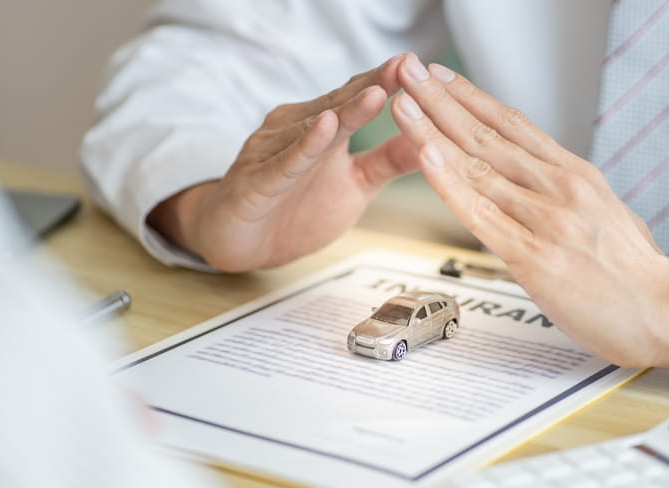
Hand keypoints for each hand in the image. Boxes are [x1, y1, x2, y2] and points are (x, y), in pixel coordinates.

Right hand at [148, 55, 418, 271]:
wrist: (237, 241)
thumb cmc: (294, 208)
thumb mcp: (354, 187)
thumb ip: (387, 162)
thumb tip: (430, 140)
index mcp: (321, 129)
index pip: (357, 99)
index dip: (387, 83)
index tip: (419, 66)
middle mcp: (294, 130)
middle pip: (338, 104)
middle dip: (373, 85)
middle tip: (405, 66)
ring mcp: (272, 152)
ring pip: (313, 130)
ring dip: (345, 111)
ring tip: (376, 93)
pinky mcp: (256, 181)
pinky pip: (283, 163)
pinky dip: (304, 147)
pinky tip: (324, 128)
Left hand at [391, 54, 668, 375]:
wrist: (668, 313)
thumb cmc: (635, 273)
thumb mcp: (605, 214)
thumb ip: (566, 195)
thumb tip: (539, 182)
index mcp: (576, 176)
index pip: (514, 125)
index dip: (473, 97)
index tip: (442, 78)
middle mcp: (560, 188)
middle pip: (488, 135)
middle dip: (442, 101)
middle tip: (410, 71)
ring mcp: (547, 220)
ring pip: (478, 167)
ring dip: (433, 131)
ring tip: (402, 103)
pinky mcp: (534, 257)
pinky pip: (481, 214)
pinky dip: (449, 182)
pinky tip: (426, 156)